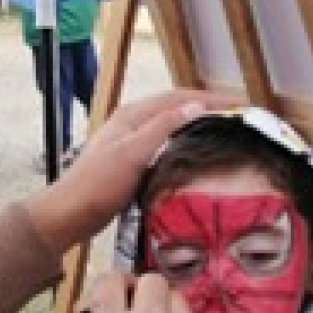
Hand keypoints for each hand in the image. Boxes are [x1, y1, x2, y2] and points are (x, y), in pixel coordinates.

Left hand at [26, 89, 240, 255]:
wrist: (69, 214)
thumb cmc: (96, 186)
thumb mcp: (132, 154)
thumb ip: (162, 128)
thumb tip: (196, 106)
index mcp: (133, 115)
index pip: (181, 97)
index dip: (214, 98)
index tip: (243, 104)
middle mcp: (132, 123)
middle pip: (178, 107)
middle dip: (210, 107)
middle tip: (241, 117)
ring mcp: (130, 142)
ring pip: (172, 125)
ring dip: (198, 124)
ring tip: (225, 133)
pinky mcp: (131, 161)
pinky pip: (165, 144)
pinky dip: (185, 143)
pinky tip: (195, 156)